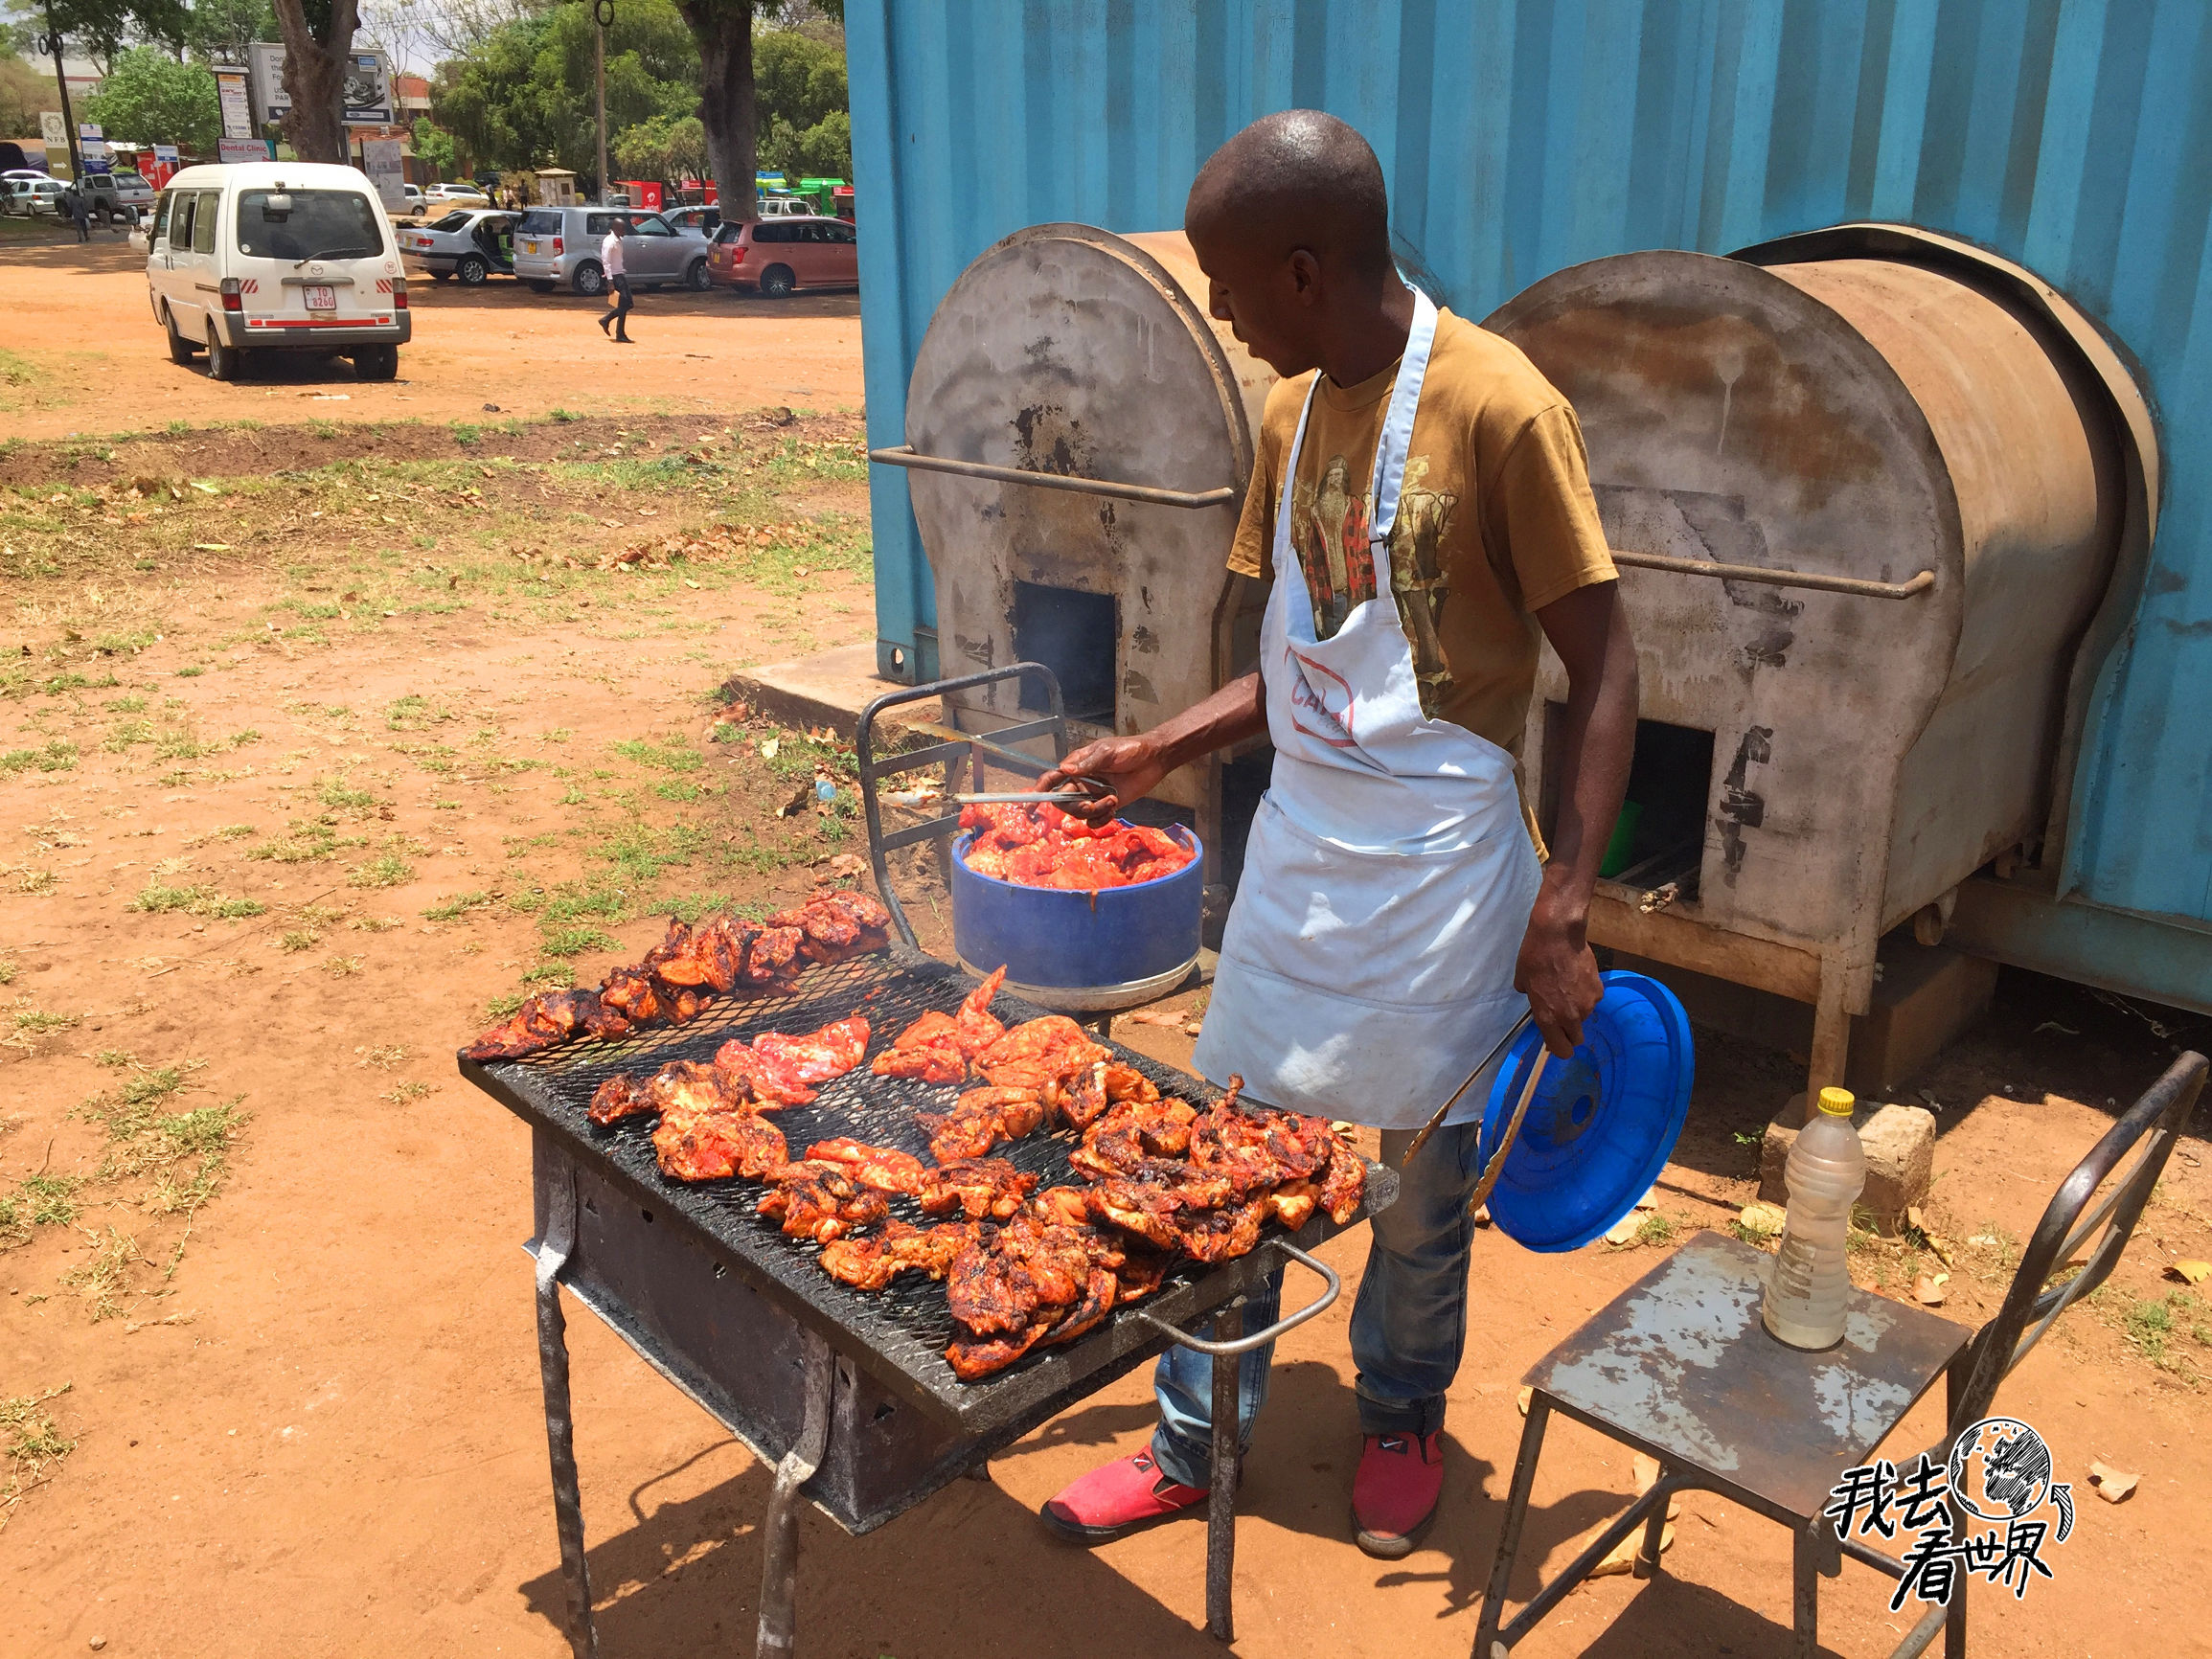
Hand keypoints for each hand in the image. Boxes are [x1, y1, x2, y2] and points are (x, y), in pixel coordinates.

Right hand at [1039, 735, 1168, 825]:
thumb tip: (1064, 770)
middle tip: (1093, 804)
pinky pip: (1094, 821)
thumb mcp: (1108, 752)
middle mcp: (1081, 782)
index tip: (1030, 807)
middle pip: (1064, 802)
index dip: (1038, 791)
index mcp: (1076, 766)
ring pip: (1080, 813)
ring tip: (1113, 800)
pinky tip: (1114, 808)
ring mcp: (1093, 795)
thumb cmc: (1130, 749)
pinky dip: (1102, 820)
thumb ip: (1087, 763)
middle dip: (1076, 807)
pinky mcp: (1106, 805)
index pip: (1051, 780)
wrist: (1154, 759)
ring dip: (1095, 811)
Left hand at [1514, 903, 1601, 1057]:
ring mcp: (1588, 1004)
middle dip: (1570, 1033)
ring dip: (1578, 1010)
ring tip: (1568, 988)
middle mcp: (1570, 1016)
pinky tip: (1578, 977)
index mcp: (1548, 1018)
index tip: (1556, 1040)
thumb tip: (1536, 999)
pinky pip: (1592, 1000)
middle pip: (1576, 1039)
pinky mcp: (1599, 991)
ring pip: (1585, 1017)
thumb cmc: (1534, 957)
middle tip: (1563, 1015)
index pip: (1561, 1050)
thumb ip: (1532, 999)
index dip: (1559, 1047)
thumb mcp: (1523, 982)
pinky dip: (1586, 994)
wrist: (1558, 936)